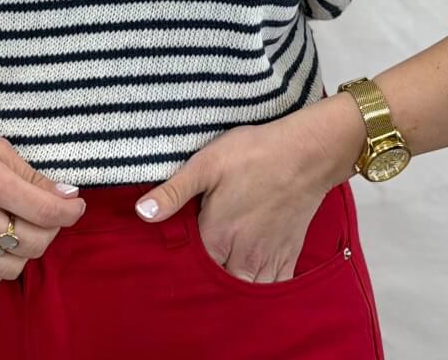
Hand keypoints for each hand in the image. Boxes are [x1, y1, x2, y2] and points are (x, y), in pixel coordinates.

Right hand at [0, 115, 87, 291]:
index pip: (45, 211)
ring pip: (13, 266)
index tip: (75, 205)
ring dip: (26, 249)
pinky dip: (0, 267)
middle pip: (33, 243)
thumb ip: (30, 175)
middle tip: (47, 213)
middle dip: (52, 229)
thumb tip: (66, 196)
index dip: (70, 211)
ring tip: (20, 227)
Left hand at [132, 111, 341, 282]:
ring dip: (232, 291)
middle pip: (218, 288)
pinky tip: (252, 280)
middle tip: (195, 271)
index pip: (190, 271)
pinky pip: (273, 288)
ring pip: (245, 294)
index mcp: (217, 238)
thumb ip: (174, 191)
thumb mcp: (206, 163)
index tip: (173, 261)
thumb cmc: (254, 154)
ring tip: (220, 277)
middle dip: (205, 286)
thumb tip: (142, 212)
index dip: (180, 268)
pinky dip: (261, 291)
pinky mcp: (288, 255)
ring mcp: (268, 260)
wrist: (305, 154)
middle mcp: (242, 257)